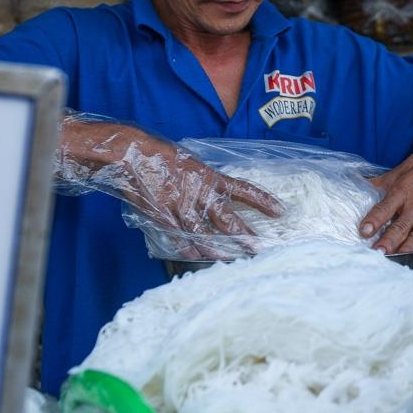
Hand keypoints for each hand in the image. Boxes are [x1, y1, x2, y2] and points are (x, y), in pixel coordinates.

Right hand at [55, 117, 281, 258]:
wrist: (131, 154)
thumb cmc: (160, 155)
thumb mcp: (188, 162)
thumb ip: (202, 180)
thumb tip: (214, 193)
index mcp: (208, 175)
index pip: (242, 188)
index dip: (262, 200)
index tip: (280, 211)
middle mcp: (198, 192)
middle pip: (227, 219)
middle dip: (245, 235)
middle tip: (259, 248)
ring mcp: (180, 206)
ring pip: (204, 234)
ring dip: (219, 249)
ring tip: (231, 258)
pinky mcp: (163, 217)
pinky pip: (179, 237)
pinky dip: (188, 249)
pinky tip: (196, 257)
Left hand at [360, 150, 412, 253]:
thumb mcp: (396, 172)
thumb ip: (378, 184)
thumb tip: (358, 187)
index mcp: (401, 192)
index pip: (385, 208)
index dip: (375, 220)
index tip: (365, 231)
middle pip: (400, 226)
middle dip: (390, 240)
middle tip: (379, 252)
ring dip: (406, 247)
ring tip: (396, 257)